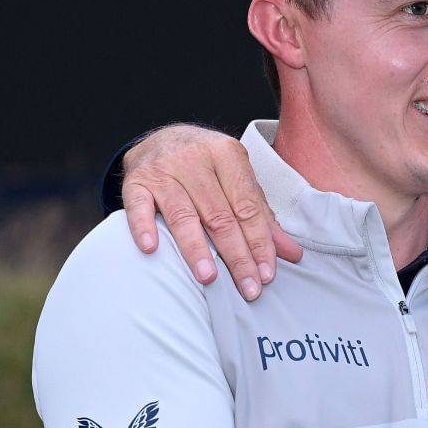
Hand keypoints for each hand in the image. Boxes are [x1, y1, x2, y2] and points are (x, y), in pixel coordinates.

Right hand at [124, 124, 302, 300]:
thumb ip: (262, 217)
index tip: (266, 275)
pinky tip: (152, 249)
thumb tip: (293, 254)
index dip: (260, 244)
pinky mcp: (135, 180)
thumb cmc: (207, 167)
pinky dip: (144, 227)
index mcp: (228, 154)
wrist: (160, 139)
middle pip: (220, 216)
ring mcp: (162, 169)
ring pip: (183, 214)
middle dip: (237, 256)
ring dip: (196, 249)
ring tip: (209, 278)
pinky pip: (138, 206)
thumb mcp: (237, 182)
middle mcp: (195, 159)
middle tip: (247, 288)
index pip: (248, 208)